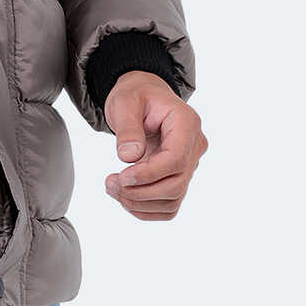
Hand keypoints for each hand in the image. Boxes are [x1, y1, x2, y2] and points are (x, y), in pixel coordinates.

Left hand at [102, 70, 207, 219]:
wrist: (143, 97)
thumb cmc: (135, 96)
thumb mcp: (125, 102)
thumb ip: (127, 128)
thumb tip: (129, 157)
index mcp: (187, 123)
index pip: (176, 159)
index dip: (149, 174)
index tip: (122, 176)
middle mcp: (194, 146)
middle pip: (176, 184)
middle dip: (141, 192)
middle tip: (110, 183)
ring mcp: (190, 163)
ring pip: (173, 199)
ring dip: (140, 203)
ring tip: (112, 188)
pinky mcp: (179, 177)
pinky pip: (169, 204)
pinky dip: (146, 209)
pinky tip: (124, 198)